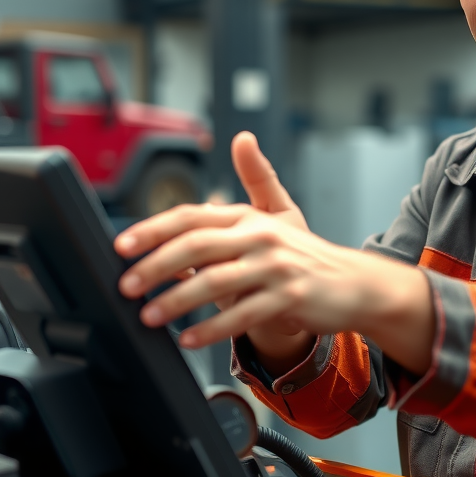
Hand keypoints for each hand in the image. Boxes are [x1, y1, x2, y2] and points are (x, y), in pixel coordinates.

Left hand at [114, 132, 433, 375]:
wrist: (353, 284)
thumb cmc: (304, 254)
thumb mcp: (279, 214)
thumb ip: (255, 180)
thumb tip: (240, 138)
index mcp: (249, 217)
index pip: (192, 217)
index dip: (154, 229)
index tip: (122, 246)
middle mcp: (261, 236)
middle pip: (197, 246)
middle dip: (155, 266)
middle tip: (126, 285)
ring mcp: (276, 267)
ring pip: (215, 283)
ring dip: (176, 301)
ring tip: (149, 316)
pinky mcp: (290, 297)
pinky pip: (243, 315)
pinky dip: (212, 329)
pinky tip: (188, 338)